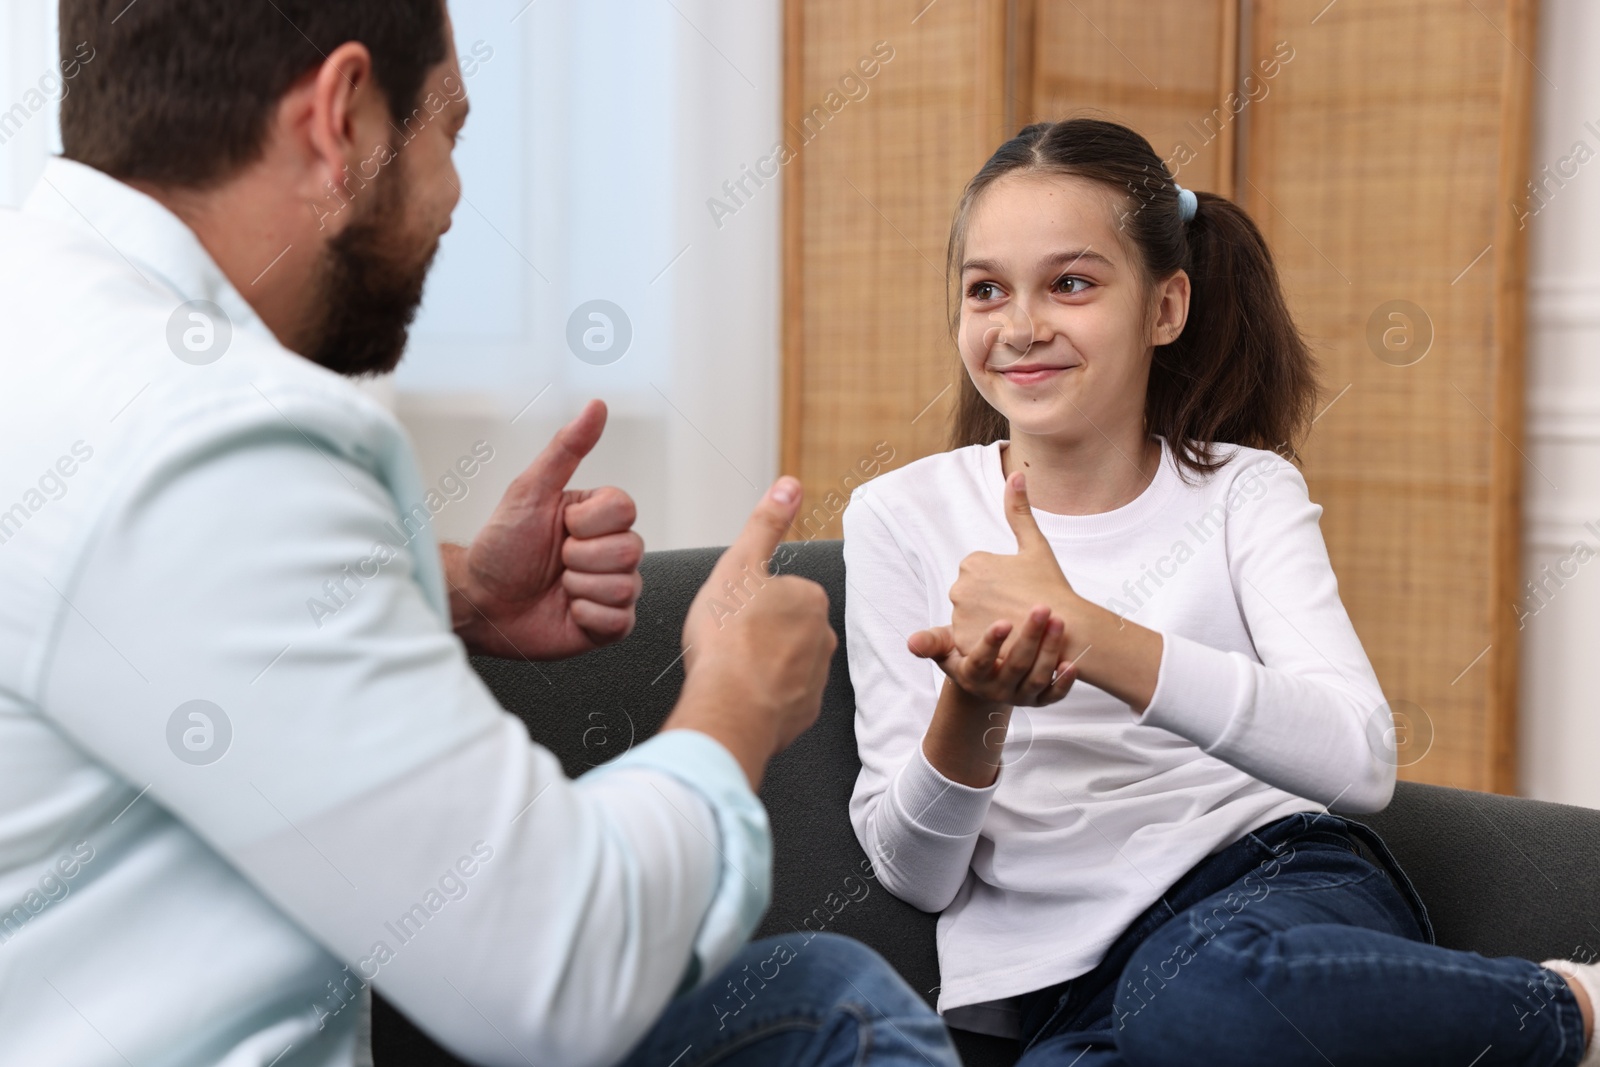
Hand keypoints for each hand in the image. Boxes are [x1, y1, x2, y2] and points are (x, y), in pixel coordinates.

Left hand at [446, 399, 644, 659]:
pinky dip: (586, 617)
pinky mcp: (609, 625)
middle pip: (630, 550)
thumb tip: (597, 406)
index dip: (588, 522)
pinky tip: (567, 612)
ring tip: (557, 587)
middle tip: (555, 561)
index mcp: (599, 517)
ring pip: (625, 586)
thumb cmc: (501, 546)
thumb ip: (567, 448)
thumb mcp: (530, 491)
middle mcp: (612, 551)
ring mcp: (613, 588)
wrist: (482, 601)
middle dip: (581, 558)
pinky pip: (619, 620)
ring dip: (579, 589)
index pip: (625, 510)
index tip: (560, 527)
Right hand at [665, 477, 836, 788]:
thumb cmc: (729, 640)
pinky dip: (762, 696)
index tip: (730, 614)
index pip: (778, 591)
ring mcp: (816, 677)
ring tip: (731, 671)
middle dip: (757, 634)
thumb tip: (790, 486)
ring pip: (782, 663)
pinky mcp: (804, 712)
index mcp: (810, 599)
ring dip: (758, 665)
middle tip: (727, 643)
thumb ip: (766, 524)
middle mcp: (823, 637)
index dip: (747, 601)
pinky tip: (739, 694)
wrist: (730, 709)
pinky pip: (781, 697)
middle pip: (782, 627)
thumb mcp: (739, 564)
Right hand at [909, 604, 1077, 708]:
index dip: (991, 644)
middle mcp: (996, 689)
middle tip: (1042, 608)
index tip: (1002, 621)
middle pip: (1016, 666)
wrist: (987, 679)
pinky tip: (1072, 662)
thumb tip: (912, 643)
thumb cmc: (965, 652)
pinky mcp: (1039, 701)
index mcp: (972, 675)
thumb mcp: (946, 647)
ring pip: (1037, 678)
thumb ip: (931, 642)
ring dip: (1050, 652)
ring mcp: (1019, 697)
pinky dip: (1064, 683)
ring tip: (1059, 622)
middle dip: (1030, 638)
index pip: (981, 661)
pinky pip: (1053, 695)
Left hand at [948, 470, 1163, 711]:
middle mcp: (959, 587)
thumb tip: (1015, 475)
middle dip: (991, 604)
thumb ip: (1019, 511)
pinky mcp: (964, 643)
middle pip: (972, 597)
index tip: (1020, 589)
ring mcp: (960, 617)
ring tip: (1015, 625)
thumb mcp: (1035, 546)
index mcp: (972, 562)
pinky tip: (1005, 644)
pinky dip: (984, 644)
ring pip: (971, 620)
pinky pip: (969, 642)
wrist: (1064, 630)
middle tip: (1019, 608)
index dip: (1001, 585)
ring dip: (987, 624)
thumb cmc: (1051, 587)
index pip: (979, 574)